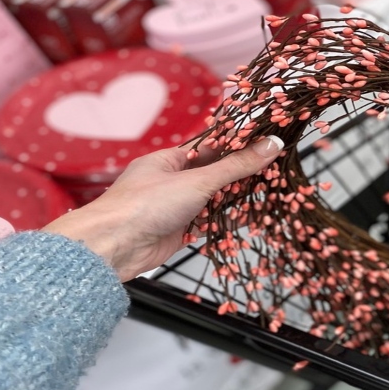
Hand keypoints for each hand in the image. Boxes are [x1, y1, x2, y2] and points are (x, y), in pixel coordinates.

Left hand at [43, 136, 283, 281]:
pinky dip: (226, 223)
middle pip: (213, 176)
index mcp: (168, 160)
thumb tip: (271, 145)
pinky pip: (207, 224)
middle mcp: (171, 182)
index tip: (265, 143)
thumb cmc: (144, 204)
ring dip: (235, 200)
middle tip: (273, 171)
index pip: (209, 148)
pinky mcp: (178, 232)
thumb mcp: (198, 180)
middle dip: (241, 176)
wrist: (114, 246)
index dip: (236, 145)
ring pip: (212, 201)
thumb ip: (237, 166)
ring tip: (268, 194)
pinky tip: (248, 220)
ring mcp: (174, 208)